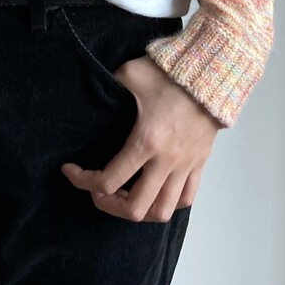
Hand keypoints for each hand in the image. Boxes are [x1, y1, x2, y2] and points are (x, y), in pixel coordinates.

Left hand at [61, 52, 220, 221]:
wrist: (214, 74)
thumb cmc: (172, 73)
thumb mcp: (131, 73)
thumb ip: (110, 84)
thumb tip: (97, 89)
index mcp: (145, 141)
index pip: (108, 180)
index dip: (82, 181)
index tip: (71, 172)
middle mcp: (166, 161)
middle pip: (135, 208)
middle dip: (109, 205)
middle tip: (98, 191)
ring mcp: (185, 166)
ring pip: (162, 211)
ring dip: (139, 211)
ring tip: (126, 196)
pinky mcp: (199, 164)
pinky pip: (186, 199)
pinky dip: (167, 204)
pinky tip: (154, 192)